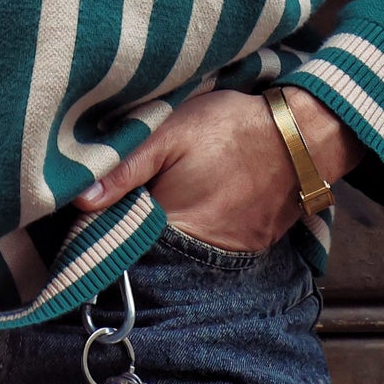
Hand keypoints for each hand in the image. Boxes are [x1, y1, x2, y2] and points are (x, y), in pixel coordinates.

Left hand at [74, 85, 360, 253]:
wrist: (304, 135)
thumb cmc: (232, 128)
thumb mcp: (171, 132)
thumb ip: (125, 166)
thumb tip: (79, 200)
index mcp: (172, 226)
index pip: (122, 244)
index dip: (104, 231)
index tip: (89, 217)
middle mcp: (201, 253)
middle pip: (152, 256)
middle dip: (134, 236)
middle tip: (123, 207)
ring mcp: (231, 255)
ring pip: (183, 254)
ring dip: (168, 237)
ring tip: (161, 205)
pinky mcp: (252, 246)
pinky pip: (214, 250)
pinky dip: (200, 234)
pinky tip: (195, 207)